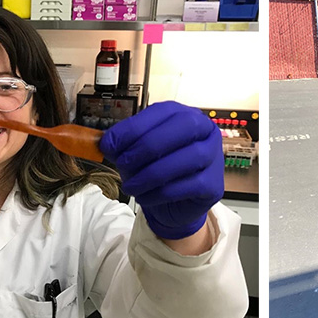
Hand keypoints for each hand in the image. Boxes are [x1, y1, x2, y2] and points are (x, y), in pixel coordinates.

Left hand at [99, 101, 223, 239]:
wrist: (174, 205)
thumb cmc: (157, 172)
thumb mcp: (135, 154)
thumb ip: (122, 145)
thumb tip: (104, 142)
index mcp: (183, 114)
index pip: (161, 112)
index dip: (133, 127)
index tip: (109, 145)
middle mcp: (204, 131)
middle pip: (183, 127)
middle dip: (147, 146)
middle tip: (123, 164)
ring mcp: (213, 157)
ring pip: (188, 157)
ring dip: (152, 174)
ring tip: (131, 186)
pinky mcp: (214, 185)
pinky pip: (189, 185)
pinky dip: (161, 192)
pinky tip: (145, 197)